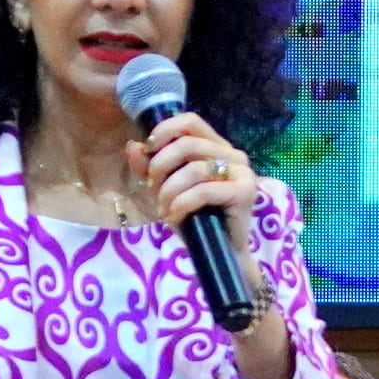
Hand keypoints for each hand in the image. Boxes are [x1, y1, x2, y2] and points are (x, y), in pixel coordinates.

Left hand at [137, 109, 301, 378]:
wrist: (219, 256)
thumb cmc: (195, 220)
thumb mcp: (165, 191)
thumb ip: (148, 168)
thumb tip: (133, 146)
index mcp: (216, 147)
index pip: (190, 122)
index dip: (165, 131)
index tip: (148, 152)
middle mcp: (233, 154)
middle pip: (187, 145)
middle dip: (161, 168)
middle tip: (153, 191)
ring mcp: (242, 173)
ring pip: (194, 168)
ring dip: (170, 191)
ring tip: (164, 209)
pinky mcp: (245, 193)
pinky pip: (204, 190)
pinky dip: (182, 204)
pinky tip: (175, 217)